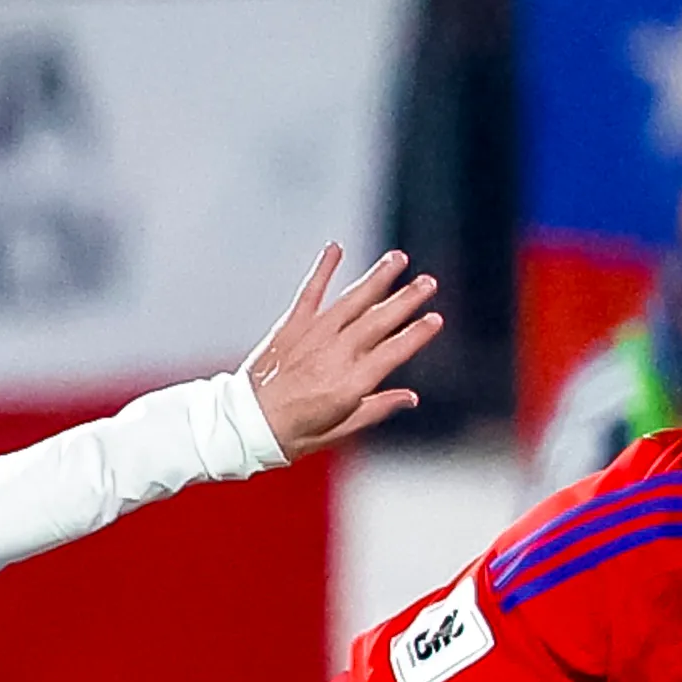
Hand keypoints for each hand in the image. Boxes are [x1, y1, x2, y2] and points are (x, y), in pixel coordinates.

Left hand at [243, 246, 441, 460]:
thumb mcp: (339, 430)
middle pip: (379, 320)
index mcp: (352, 382)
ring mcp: (313, 334)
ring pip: (353, 299)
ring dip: (377, 277)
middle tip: (428, 282)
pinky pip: (310, 291)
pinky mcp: (291, 325)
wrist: (245, 425)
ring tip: (398, 259)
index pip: (394, 351)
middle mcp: (336, 353)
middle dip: (406, 299)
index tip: (436, 319)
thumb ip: (376, 409)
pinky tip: (335, 248)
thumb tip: (411, 397)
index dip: (417, 334)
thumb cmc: (293, 434)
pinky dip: (324, 268)